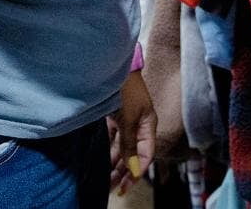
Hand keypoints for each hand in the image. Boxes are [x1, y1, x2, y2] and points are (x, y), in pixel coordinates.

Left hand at [108, 70, 155, 196]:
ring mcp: (127, 119)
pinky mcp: (115, 115)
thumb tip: (133, 169)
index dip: (137, 171)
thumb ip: (129, 143)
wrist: (112, 64)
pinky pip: (113, 137)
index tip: (126, 185)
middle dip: (124, 171)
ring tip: (106, 178)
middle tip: (114, 187)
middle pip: (133, 153)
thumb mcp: (128, 118)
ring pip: (122, 146)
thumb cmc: (125, 88)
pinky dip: (109, 148)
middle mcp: (139, 124)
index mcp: (148, 124)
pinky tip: (102, 159)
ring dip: (115, 162)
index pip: (146, 155)